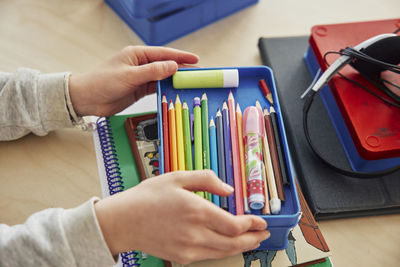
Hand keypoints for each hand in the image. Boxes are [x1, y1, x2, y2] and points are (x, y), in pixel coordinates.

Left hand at [69, 46, 198, 116]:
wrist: (87, 99)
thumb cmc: (103, 82)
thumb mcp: (129, 76)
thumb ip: (152, 71)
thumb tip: (173, 66)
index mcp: (137, 54)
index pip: (163, 54)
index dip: (181, 57)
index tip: (196, 60)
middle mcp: (140, 64)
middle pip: (166, 65)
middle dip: (181, 69)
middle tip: (198, 74)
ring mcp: (140, 77)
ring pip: (162, 77)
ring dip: (175, 80)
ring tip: (191, 84)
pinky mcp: (139, 89)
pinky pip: (156, 88)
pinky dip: (166, 90)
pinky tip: (176, 92)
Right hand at [94, 170, 269, 263]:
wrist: (123, 221)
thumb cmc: (147, 197)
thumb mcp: (177, 177)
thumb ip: (207, 180)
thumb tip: (228, 189)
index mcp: (197, 210)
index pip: (234, 224)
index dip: (252, 224)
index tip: (261, 222)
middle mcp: (196, 233)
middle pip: (234, 242)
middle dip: (253, 239)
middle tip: (263, 235)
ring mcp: (188, 248)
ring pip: (224, 252)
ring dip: (241, 247)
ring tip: (252, 241)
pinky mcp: (182, 257)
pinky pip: (209, 256)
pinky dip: (223, 251)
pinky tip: (226, 245)